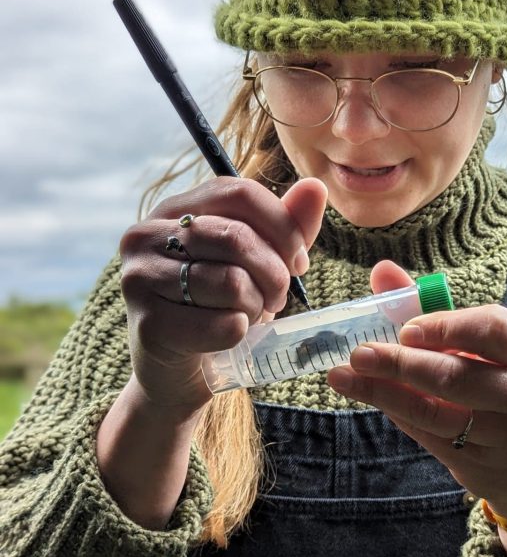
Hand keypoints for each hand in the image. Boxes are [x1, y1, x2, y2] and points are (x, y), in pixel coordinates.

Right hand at [119, 176, 326, 418]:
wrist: (177, 369)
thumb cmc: (217, 306)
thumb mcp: (255, 261)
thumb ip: (285, 226)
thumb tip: (316, 187)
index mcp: (174, 209)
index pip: (240, 193)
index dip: (283, 227)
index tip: (298, 261)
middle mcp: (146, 235)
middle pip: (238, 238)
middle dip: (275, 274)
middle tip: (276, 298)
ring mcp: (140, 279)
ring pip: (232, 283)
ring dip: (257, 307)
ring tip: (250, 315)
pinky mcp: (147, 325)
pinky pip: (223, 325)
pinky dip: (242, 333)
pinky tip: (231, 336)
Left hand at [327, 261, 506, 552]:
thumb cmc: (494, 380)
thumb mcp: (474, 344)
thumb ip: (427, 306)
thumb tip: (382, 270)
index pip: (493, 330)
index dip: (448, 327)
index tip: (406, 329)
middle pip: (458, 377)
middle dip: (402, 364)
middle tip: (360, 354)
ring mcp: (502, 434)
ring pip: (435, 413)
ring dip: (384, 393)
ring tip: (343, 376)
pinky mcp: (477, 463)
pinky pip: (427, 435)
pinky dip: (394, 412)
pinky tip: (366, 394)